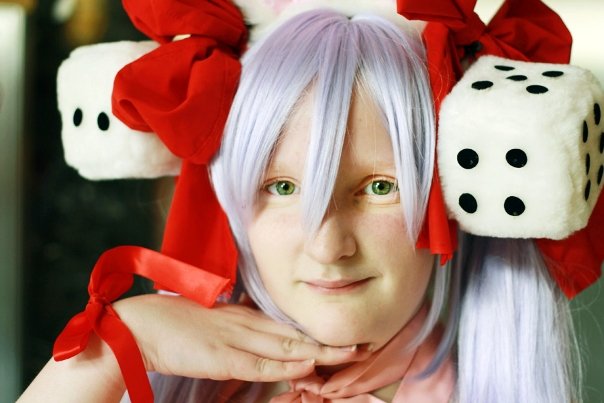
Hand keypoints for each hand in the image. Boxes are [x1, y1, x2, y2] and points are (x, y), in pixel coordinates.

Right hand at [114, 294, 367, 381]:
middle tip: (359, 343)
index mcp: (240, 316)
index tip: (338, 336)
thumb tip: (254, 336)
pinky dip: (284, 366)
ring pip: (284, 348)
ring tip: (347, 354)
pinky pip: (260, 364)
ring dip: (317, 352)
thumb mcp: (209, 321)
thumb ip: (233, 327)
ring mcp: (235, 340)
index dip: (312, 333)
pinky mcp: (223, 357)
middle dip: (326, 342)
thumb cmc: (171, 322)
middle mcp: (244, 325)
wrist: (140, 325)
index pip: (284, 326)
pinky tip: (306, 368)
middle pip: (292, 336)